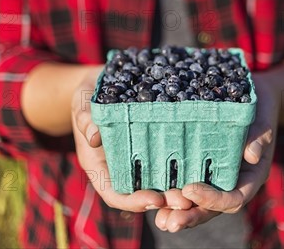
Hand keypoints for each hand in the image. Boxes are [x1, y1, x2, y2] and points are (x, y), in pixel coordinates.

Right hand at [71, 68, 191, 211]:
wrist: (103, 81)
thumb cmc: (89, 94)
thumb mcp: (83, 103)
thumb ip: (86, 118)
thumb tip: (94, 136)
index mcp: (100, 164)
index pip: (114, 193)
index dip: (133, 201)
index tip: (154, 199)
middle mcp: (120, 166)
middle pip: (140, 193)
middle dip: (162, 201)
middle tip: (184, 202)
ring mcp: (138, 157)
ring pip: (157, 181)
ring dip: (175, 190)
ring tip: (195, 192)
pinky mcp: (153, 145)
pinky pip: (166, 160)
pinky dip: (181, 167)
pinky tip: (200, 166)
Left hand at [152, 72, 278, 231]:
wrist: (252, 98)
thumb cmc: (259, 110)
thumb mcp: (262, 120)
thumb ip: (259, 137)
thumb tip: (252, 155)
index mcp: (250, 178)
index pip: (233, 199)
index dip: (212, 199)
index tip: (189, 189)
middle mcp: (233, 183)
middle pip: (212, 209)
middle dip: (190, 216)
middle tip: (168, 222)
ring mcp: (217, 180)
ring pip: (199, 205)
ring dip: (179, 214)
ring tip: (160, 220)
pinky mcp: (202, 171)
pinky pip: (189, 189)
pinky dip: (175, 197)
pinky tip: (156, 201)